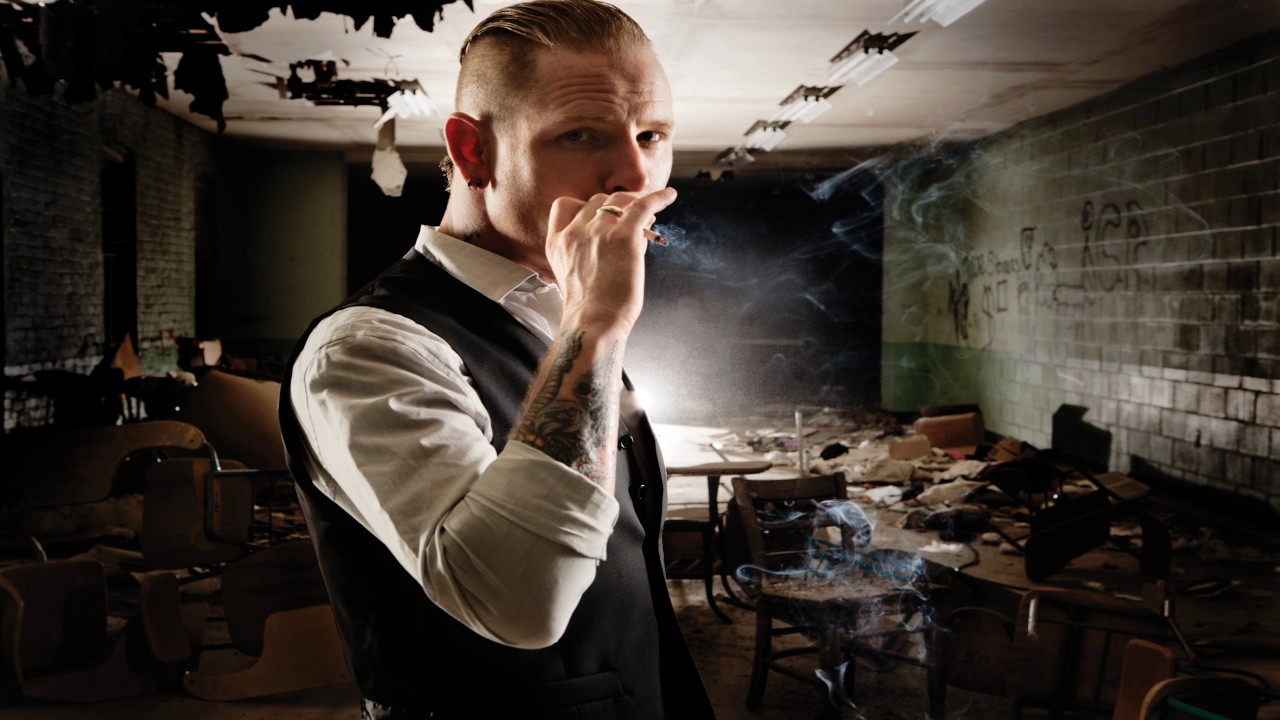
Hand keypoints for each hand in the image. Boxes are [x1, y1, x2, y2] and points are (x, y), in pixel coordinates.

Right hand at [545, 188, 676, 332]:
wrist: (593, 324)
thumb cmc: (589, 309)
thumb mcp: (571, 275)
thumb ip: (587, 253)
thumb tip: (626, 238)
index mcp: (557, 241)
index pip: (566, 204)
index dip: (586, 206)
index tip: (601, 213)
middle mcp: (575, 231)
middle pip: (597, 201)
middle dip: (616, 205)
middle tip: (633, 215)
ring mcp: (598, 231)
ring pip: (619, 200)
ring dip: (635, 202)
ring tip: (650, 211)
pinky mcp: (623, 236)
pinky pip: (643, 206)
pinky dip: (658, 198)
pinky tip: (670, 196)